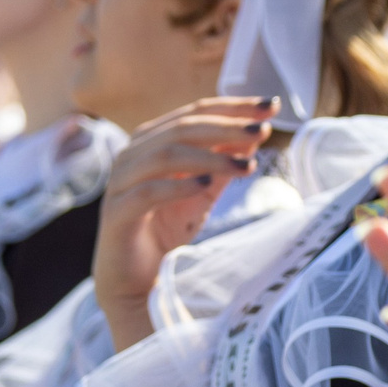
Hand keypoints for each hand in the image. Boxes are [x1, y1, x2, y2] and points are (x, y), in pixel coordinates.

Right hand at [92, 98, 276, 348]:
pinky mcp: (117, 213)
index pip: (194, 113)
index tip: (270, 107)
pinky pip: (147, 192)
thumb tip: (255, 134)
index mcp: (152, 142)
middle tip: (261, 131)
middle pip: (182, 128)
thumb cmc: (166, 230)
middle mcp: (133, 155)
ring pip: (165, 154)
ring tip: (244, 165)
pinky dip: (178, 185)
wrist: (135, 280)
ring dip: (209, 156)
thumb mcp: (203, 192)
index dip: (232, 107)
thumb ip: (224, 163)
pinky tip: (205, 184)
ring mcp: (121, 182)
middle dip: (226, 126)